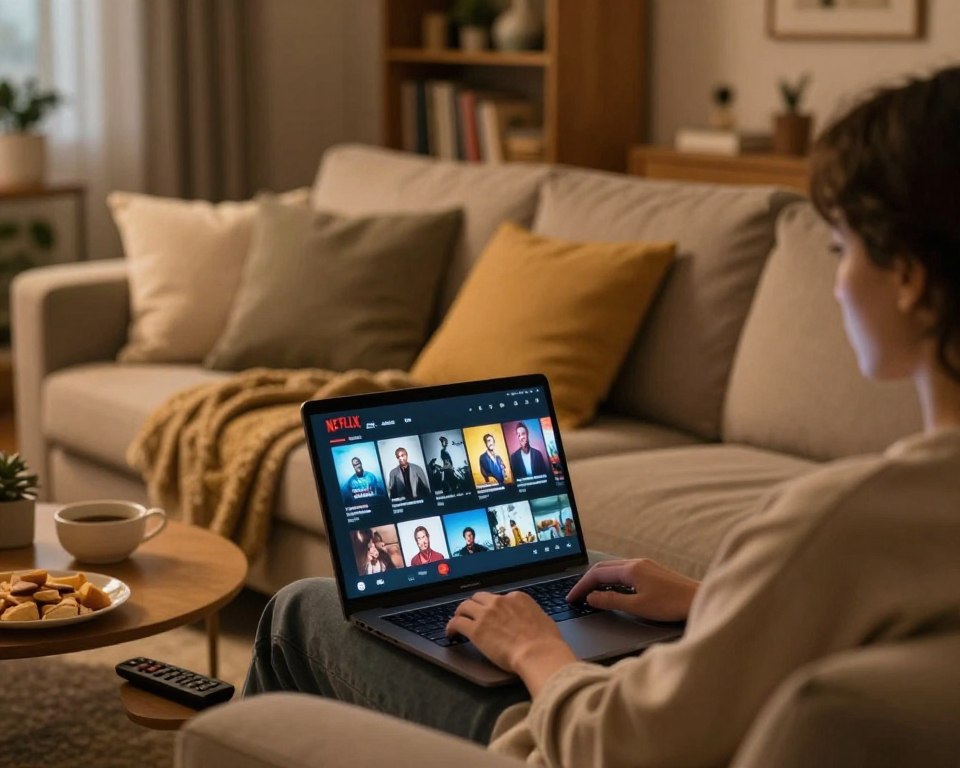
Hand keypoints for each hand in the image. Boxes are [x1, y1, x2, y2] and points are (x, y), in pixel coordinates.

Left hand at [447, 591, 576, 693]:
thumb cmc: (546, 642)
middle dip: (474, 606)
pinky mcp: (476, 629)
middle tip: (471, 616)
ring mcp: (486, 614)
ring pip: (464, 606)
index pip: (499, 598)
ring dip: (460, 614)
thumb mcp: (543, 620)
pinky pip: (456, 622)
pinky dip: (451, 627)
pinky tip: (450, 634)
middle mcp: (500, 601)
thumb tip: (530, 620)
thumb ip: (532, 616)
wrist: (539, 653)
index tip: (491, 615)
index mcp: (517, 598)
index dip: (493, 607)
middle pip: (479, 598)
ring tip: (457, 623)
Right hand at [566, 559, 698, 621]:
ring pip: (613, 567)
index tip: (572, 598)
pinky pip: (624, 570)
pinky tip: (612, 589)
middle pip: (603, 567)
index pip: (597, 574)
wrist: (698, 599)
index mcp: (631, 569)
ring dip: (599, 578)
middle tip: (576, 595)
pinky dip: (611, 578)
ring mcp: (645, 564)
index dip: (581, 586)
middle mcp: (636, 562)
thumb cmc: (671, 605)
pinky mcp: (652, 570)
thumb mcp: (637, 606)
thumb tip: (591, 598)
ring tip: (589, 593)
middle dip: (586, 580)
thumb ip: (611, 601)